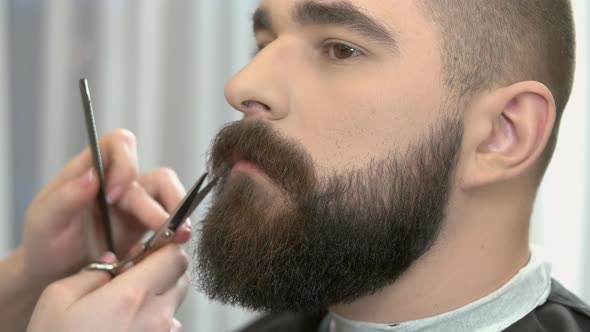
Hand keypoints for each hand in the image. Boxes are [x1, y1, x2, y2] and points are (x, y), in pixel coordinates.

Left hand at [21, 129, 189, 287]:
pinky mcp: (146, 229)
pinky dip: (174, 235)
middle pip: (157, 177)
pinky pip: (171, 224)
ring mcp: (135, 207)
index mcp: (92, 171)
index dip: (124, 163)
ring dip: (179, 216)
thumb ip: (63, 198)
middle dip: (167, 201)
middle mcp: (118, 184)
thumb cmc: (44, 244)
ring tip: (180, 238)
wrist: (52, 276)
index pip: (118, 145)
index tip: (115, 197)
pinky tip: (168, 251)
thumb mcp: (43, 221)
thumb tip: (93, 177)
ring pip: (170, 198)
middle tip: (166, 227)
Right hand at [27, 244, 188, 331]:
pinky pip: (169, 330)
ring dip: (158, 300)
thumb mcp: (57, 301)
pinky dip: (154, 323)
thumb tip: (111, 262)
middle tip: (134, 278)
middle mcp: (156, 317)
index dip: (163, 249)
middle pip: (180, 279)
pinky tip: (126, 328)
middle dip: (163, 272)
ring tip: (126, 309)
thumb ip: (91, 274)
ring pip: (174, 305)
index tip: (146, 251)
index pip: (175, 256)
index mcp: (133, 295)